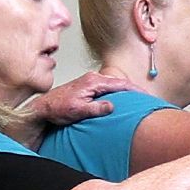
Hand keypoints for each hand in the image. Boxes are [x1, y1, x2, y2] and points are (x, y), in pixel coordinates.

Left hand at [27, 72, 141, 124]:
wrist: (43, 108)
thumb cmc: (57, 109)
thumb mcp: (78, 111)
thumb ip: (96, 108)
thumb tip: (112, 106)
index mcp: (93, 82)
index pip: (120, 84)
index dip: (135, 90)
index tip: (146, 96)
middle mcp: (92, 78)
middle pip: (119, 82)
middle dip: (134, 89)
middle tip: (147, 98)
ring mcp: (90, 81)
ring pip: (113, 84)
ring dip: (126, 90)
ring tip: (137, 99)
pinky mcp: (87, 86)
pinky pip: (107, 87)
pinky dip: (117, 91)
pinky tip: (121, 99)